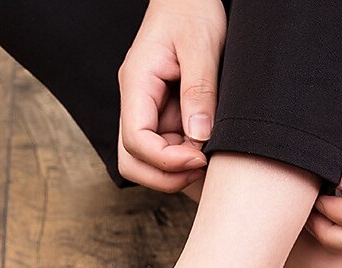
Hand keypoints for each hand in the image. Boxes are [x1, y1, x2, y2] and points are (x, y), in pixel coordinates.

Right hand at [117, 0, 225, 192]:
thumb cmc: (192, 11)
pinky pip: (166, 152)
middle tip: (203, 169)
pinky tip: (208, 153)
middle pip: (132, 161)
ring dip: (176, 171)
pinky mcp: (163, 118)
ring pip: (147, 163)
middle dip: (165, 177)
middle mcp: (135, 104)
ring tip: (208, 160)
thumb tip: (199, 135)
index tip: (199, 159)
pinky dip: (185, 161)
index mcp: (136, 84)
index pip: (135, 141)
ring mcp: (148, 113)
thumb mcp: (201, 46)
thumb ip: (200, 91)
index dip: (165, 161)